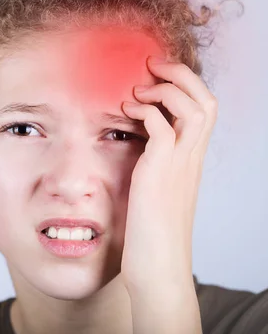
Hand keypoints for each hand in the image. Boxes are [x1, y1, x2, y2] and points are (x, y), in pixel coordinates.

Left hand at [120, 56, 217, 331]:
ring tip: (139, 91)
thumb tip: (135, 141)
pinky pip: (162, 129)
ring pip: (194, 109)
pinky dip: (147, 112)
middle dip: (181, 75)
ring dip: (166, 91)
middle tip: (152, 66)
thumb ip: (152, 163)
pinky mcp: (159, 175)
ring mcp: (178, 166)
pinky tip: (128, 113)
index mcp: (189, 160)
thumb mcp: (154, 188)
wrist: (157, 266)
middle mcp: (190, 159)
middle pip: (206, 101)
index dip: (185, 84)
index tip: (156, 75)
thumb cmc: (151, 230)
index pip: (204, 109)